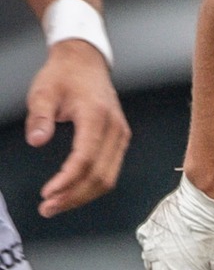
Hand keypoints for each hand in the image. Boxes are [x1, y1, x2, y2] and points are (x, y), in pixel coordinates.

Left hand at [26, 39, 130, 216]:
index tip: (48, 193)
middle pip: (100, 176)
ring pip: (108, 178)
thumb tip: (37, 140)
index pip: (85, 159)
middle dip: (74, 196)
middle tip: (49, 207)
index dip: (67, 181)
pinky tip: (74, 192)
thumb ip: (40, 116)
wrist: (85, 62)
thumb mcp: (43, 91)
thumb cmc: (65, 75)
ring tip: (58, 204)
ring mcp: (120, 136)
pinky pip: (110, 171)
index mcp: (96, 116)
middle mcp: (114, 129)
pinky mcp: (119, 141)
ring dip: (83, 196)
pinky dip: (92, 186)